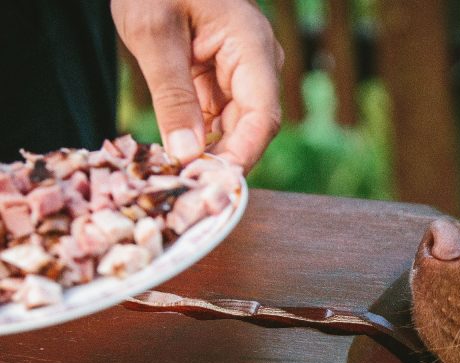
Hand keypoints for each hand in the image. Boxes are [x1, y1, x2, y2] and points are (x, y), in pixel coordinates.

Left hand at [112, 0, 282, 171]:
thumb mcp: (153, 34)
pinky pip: (216, 116)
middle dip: (221, 158)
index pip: (263, 117)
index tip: (213, 184)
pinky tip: (174, 151)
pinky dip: (197, 135)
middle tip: (185, 187)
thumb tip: (187, 154)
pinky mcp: (221, 76)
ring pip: (234, 126)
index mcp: (252, 46)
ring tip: (175, 173)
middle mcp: (256, 63)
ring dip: (208, 150)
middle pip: (251, 127)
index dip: (243, 156)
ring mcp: (241, 70)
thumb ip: (172, 95)